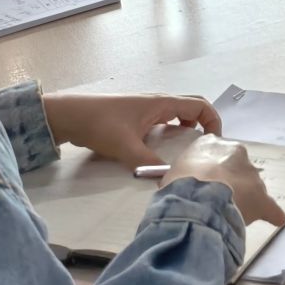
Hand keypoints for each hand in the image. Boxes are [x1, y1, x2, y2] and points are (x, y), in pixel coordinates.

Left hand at [43, 90, 220, 167]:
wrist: (70, 115)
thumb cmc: (100, 124)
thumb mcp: (126, 147)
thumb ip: (148, 164)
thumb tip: (168, 181)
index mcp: (162, 103)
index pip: (200, 105)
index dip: (213, 120)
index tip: (214, 142)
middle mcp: (158, 102)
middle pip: (191, 107)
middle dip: (203, 124)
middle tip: (204, 148)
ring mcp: (147, 108)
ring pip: (176, 114)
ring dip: (187, 128)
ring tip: (187, 151)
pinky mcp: (136, 116)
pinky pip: (163, 120)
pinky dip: (171, 131)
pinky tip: (162, 150)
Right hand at [165, 136, 284, 227]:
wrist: (193, 200)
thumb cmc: (177, 187)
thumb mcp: (173, 172)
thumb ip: (185, 173)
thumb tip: (186, 185)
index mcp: (210, 143)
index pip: (214, 154)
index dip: (210, 170)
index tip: (205, 182)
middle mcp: (234, 152)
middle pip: (236, 168)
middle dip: (229, 182)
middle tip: (215, 200)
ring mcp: (250, 174)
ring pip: (251, 187)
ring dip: (244, 199)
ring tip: (229, 216)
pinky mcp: (261, 196)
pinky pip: (270, 207)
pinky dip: (271, 214)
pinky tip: (274, 219)